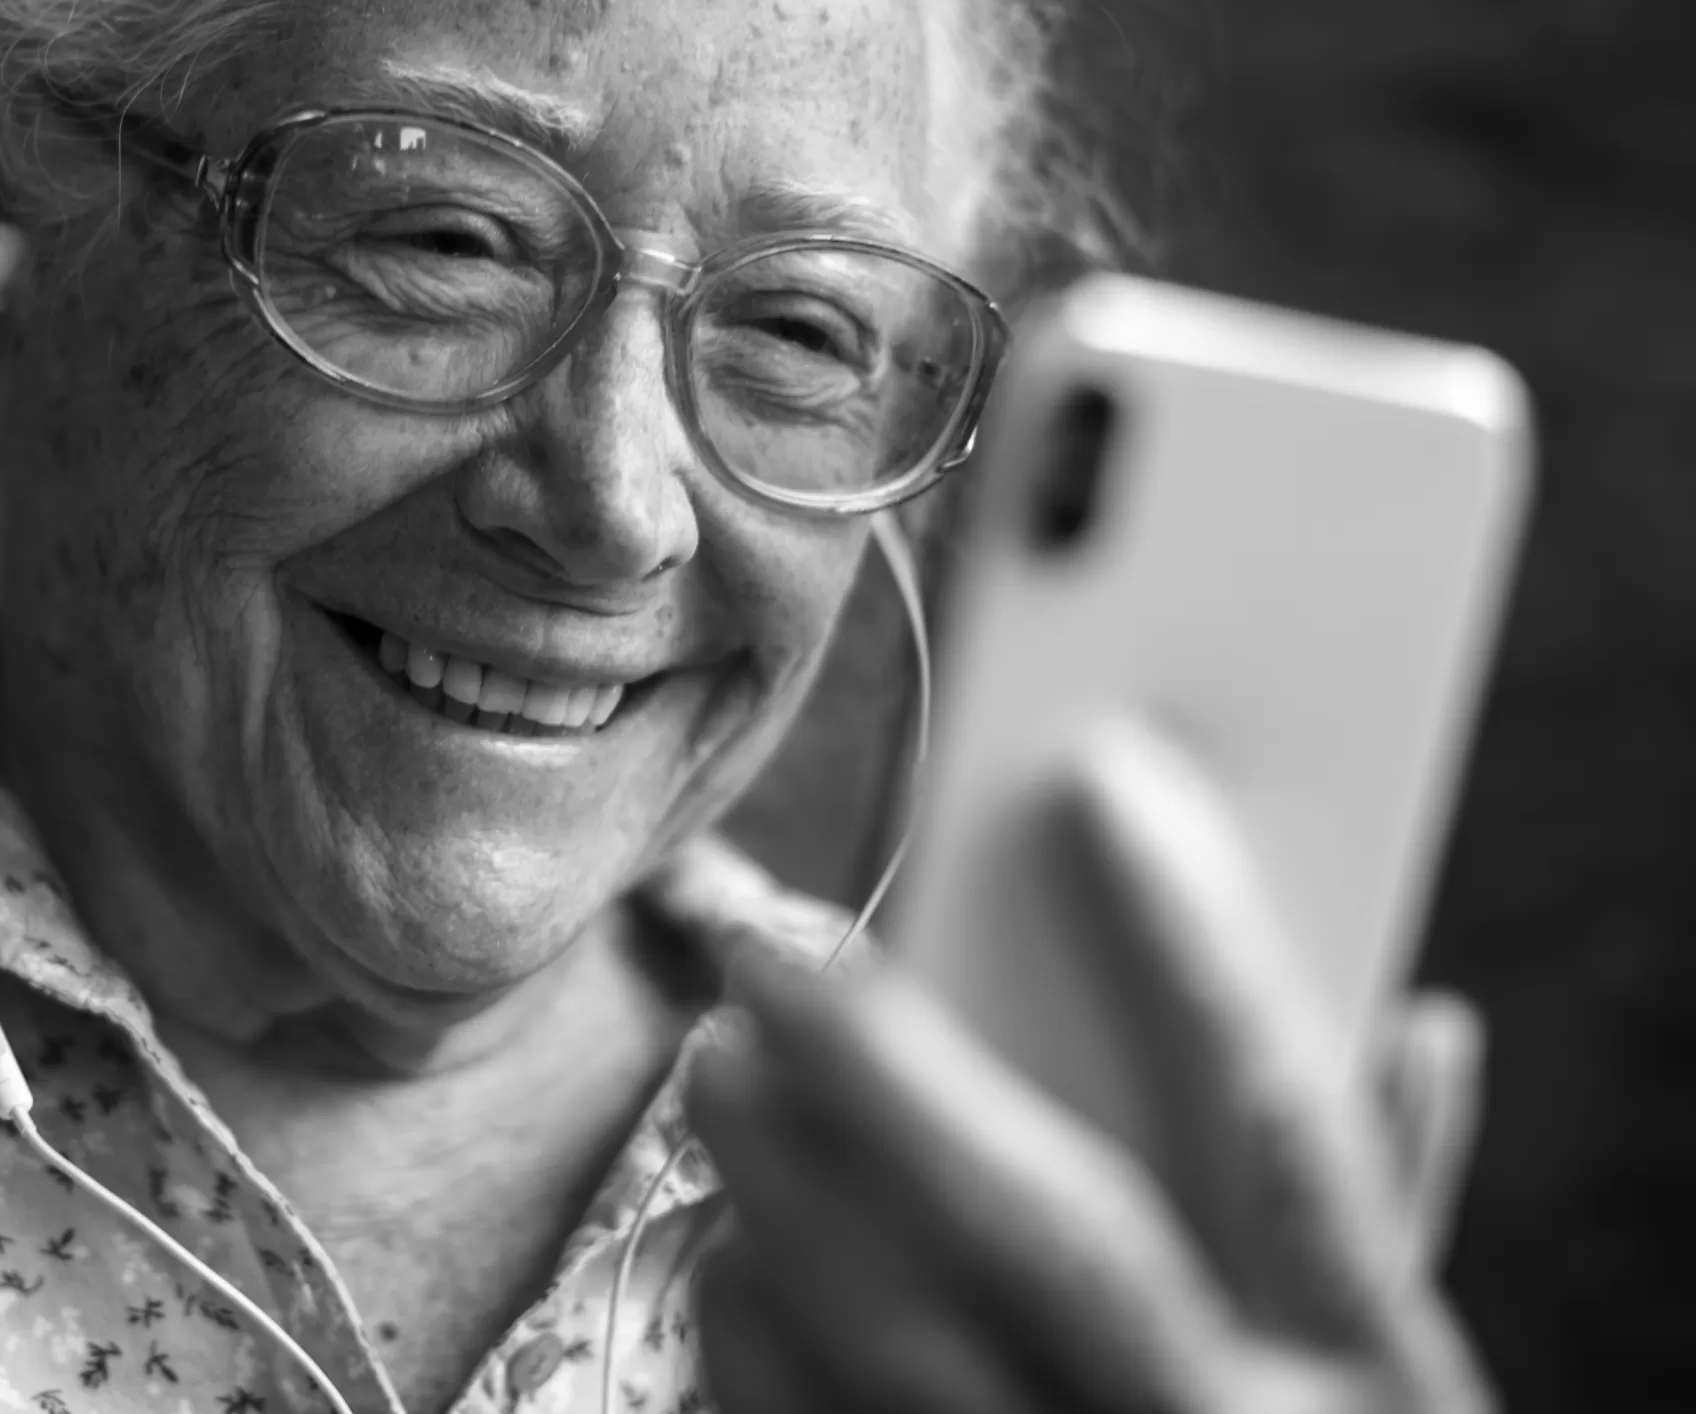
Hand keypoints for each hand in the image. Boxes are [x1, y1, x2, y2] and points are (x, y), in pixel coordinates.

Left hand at [687, 731, 1493, 1413]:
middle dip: (887, 1069)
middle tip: (762, 932)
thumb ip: (1390, 1202)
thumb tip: (1415, 1020)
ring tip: (720, 1072)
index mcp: (1364, 1383)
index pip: (1288, 1134)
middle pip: (1041, 1234)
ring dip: (773, 1194)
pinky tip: (728, 1251)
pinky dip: (743, 1337)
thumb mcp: (1395, 1378)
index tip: (1107, 781)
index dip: (1204, 950)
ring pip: (880, 1351)